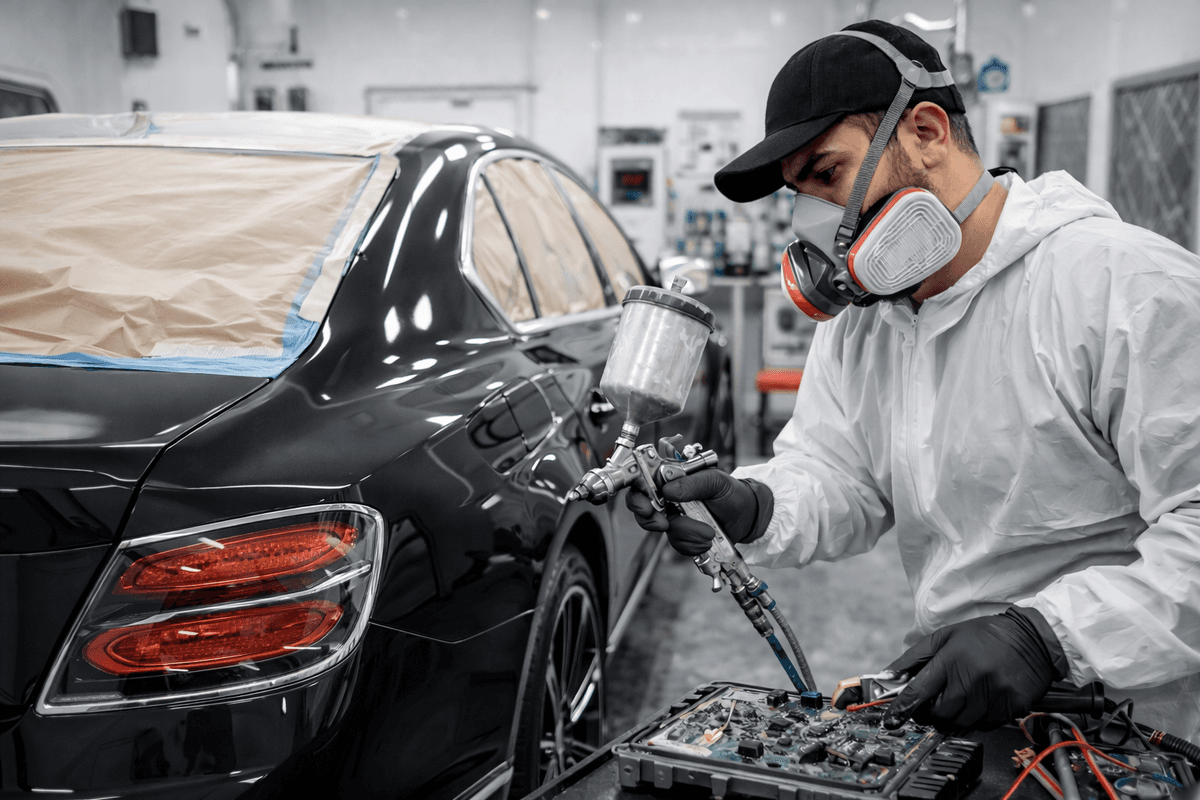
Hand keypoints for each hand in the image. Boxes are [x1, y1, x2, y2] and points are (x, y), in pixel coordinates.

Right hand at [624, 470, 771, 555]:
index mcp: (672, 479)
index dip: (637, 496)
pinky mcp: (683, 536)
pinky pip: (678, 544)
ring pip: (664, 531)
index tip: (646, 507)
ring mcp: (674, 518)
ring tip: (708, 532)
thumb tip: (668, 490)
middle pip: (642, 510)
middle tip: (664, 523)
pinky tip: (707, 539)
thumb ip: (693, 484)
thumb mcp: (716, 481)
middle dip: (650, 520)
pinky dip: (693, 544)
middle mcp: (668, 498)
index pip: (642, 484)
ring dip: (687, 534)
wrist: (748, 516)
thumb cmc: (732, 492)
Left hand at [882, 607, 1066, 732]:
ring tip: (959, 697)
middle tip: (932, 704)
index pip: (919, 691)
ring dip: (953, 717)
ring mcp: (993, 696)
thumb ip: (914, 657)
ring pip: (960, 723)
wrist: (1032, 638)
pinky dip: (975, 718)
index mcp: (952, 660)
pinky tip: (980, 700)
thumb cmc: (985, 636)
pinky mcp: (1010, 708)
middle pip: (939, 714)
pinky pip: (983, 725)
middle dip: (930, 713)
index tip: (892, 719)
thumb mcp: (945, 636)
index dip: (902, 708)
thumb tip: (888, 675)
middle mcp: (972, 679)